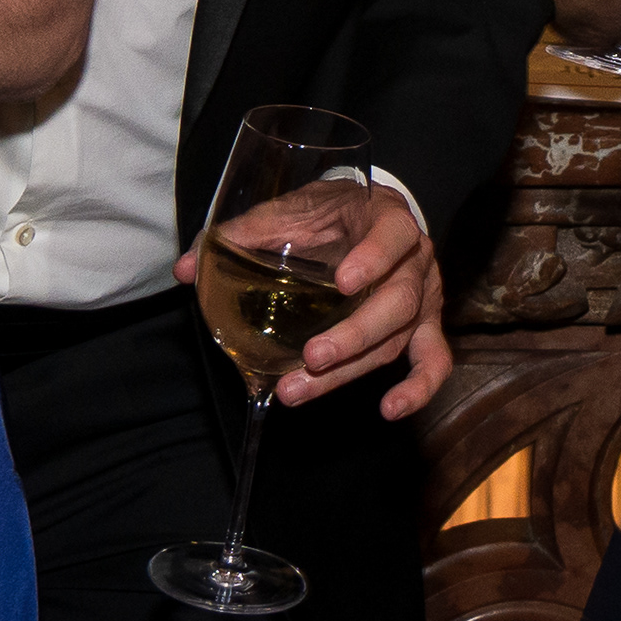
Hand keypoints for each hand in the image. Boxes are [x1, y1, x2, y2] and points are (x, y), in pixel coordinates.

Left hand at [262, 182, 450, 419]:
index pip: (393, 236)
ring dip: (351, 370)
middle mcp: (416, 261)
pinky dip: (418, 389)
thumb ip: (242, 235)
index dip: (374, 259)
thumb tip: (186, 269)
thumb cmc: (329, 213)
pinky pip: (434, 361)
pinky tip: (390, 410)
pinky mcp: (424, 328)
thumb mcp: (291, 210)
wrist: (366, 215)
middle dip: (354, 335)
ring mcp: (424, 298)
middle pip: (398, 302)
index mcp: (388, 220)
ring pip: (398, 339)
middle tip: (311, 355)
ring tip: (299, 388)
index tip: (343, 282)